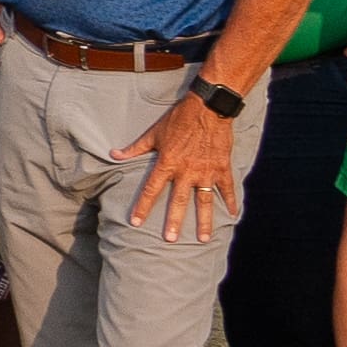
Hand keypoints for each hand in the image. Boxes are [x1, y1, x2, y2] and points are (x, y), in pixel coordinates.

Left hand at [130, 97, 249, 243]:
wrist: (208, 107)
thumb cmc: (179, 119)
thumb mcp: (154, 133)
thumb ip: (135, 148)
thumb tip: (114, 155)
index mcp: (167, 163)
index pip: (151, 189)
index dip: (142, 206)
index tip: (135, 223)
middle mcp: (186, 171)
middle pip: (178, 201)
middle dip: (174, 221)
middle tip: (170, 240)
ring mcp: (206, 171)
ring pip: (204, 201)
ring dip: (204, 221)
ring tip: (203, 240)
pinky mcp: (222, 168)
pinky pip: (227, 189)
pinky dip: (231, 202)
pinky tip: (232, 215)